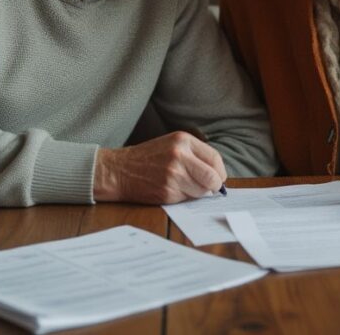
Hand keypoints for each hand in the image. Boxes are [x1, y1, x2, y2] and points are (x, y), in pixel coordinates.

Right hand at [93, 131, 226, 203]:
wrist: (119, 170)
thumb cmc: (148, 157)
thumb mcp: (172, 144)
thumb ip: (194, 155)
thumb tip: (217, 175)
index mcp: (183, 140)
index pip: (214, 158)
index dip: (219, 171)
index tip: (218, 178)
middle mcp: (180, 156)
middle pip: (212, 177)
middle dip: (214, 186)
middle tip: (210, 188)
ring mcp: (173, 175)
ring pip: (201, 191)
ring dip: (197, 193)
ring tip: (184, 186)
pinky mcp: (167, 191)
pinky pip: (186, 199)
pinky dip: (184, 197)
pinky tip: (172, 190)